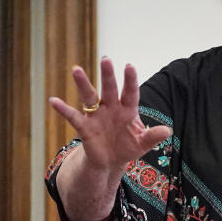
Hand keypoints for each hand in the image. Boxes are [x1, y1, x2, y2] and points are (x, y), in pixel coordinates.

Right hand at [49, 57, 170, 175]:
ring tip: (76, 70)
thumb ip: (152, 136)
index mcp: (128, 109)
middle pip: (109, 88)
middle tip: (105, 59)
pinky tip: (53, 101)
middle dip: (107, 75)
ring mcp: (96, 115)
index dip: (130, 80)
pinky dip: (63, 109)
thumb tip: (167, 131)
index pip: (130, 92)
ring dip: (83, 83)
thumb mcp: (142, 144)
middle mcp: (111, 107)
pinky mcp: (84, 126)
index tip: (129, 66)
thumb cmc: (128, 147)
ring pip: (89, 96)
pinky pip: (73, 116)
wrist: (111, 161)